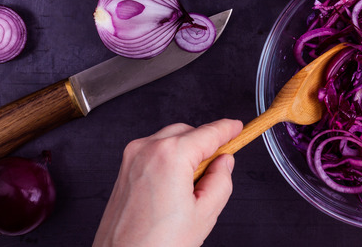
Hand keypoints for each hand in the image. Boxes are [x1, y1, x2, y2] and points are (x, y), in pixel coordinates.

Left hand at [93, 119, 242, 246]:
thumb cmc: (157, 246)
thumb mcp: (205, 214)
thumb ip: (221, 180)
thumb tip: (223, 162)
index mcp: (170, 156)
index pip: (207, 133)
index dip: (227, 129)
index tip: (237, 127)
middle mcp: (147, 150)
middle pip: (187, 132)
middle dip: (205, 144)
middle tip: (219, 166)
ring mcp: (132, 159)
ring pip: (169, 140)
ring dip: (186, 152)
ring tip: (194, 186)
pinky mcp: (124, 170)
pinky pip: (153, 152)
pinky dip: (169, 159)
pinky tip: (175, 187)